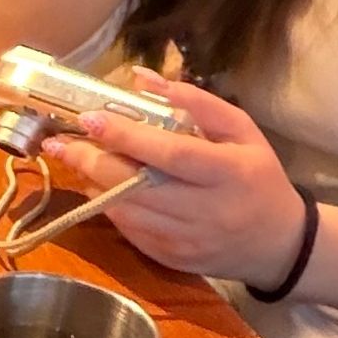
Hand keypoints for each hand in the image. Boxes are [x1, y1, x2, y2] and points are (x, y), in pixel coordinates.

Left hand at [34, 68, 310, 287]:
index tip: (91, 118)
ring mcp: (186, 240)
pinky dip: (108, 206)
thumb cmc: (258, 177)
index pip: (171, 154)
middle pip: (137, 186)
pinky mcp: (172, 259)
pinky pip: (129, 231)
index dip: (128, 137)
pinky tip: (96, 185)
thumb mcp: (242, 131)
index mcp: (228, 172)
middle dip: (91, 161)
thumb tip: (142, 78)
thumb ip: (196, 102)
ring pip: (125, 212)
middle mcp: (205, 210)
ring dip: (92, 183)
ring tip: (71, 156)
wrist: (279, 244)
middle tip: (59, 140)